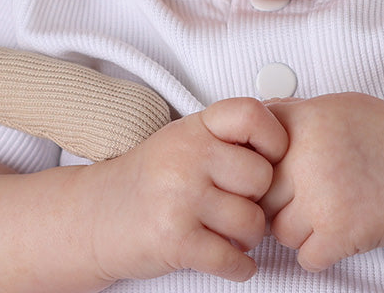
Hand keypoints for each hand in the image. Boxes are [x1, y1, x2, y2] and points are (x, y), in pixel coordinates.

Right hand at [88, 97, 287, 282]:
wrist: (97, 216)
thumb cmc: (151, 179)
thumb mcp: (185, 140)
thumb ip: (227, 138)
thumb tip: (286, 146)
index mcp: (195, 127)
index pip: (252, 115)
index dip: (273, 139)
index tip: (271, 157)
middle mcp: (187, 156)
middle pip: (262, 177)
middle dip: (259, 200)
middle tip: (242, 205)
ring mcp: (180, 197)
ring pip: (252, 222)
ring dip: (248, 237)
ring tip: (231, 232)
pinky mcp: (175, 239)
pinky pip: (233, 260)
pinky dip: (240, 267)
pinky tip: (232, 260)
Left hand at [260, 93, 383, 271]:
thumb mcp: (339, 107)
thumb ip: (295, 115)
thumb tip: (255, 129)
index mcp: (307, 119)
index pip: (250, 147)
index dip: (258, 166)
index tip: (273, 174)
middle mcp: (308, 154)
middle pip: (260, 193)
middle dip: (278, 201)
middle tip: (303, 198)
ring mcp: (323, 194)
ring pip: (278, 230)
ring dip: (299, 229)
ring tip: (328, 211)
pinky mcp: (340, 232)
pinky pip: (305, 258)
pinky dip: (320, 253)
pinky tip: (339, 233)